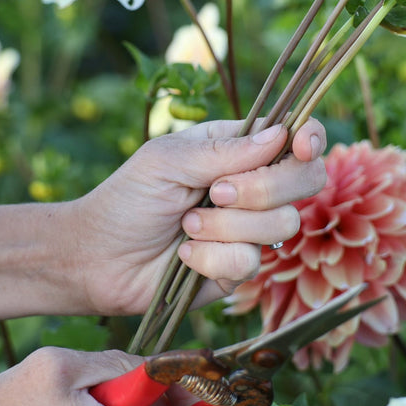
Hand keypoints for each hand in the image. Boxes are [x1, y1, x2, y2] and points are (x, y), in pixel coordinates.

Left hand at [70, 119, 326, 316]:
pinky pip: (251, 263)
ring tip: (185, 226)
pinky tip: (185, 256)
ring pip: (282, 225)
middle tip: (215, 193)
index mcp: (237, 150)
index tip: (300, 148)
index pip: (296, 138)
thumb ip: (224, 150)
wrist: (95, 258)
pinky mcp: (238, 271)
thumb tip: (281, 134)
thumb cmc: (126, 199)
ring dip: (226, 227)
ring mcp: (249, 231)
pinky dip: (212, 258)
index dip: (309, 140)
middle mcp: (251, 188)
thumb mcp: (167, 161)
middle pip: (305, 181)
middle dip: (262, 189)